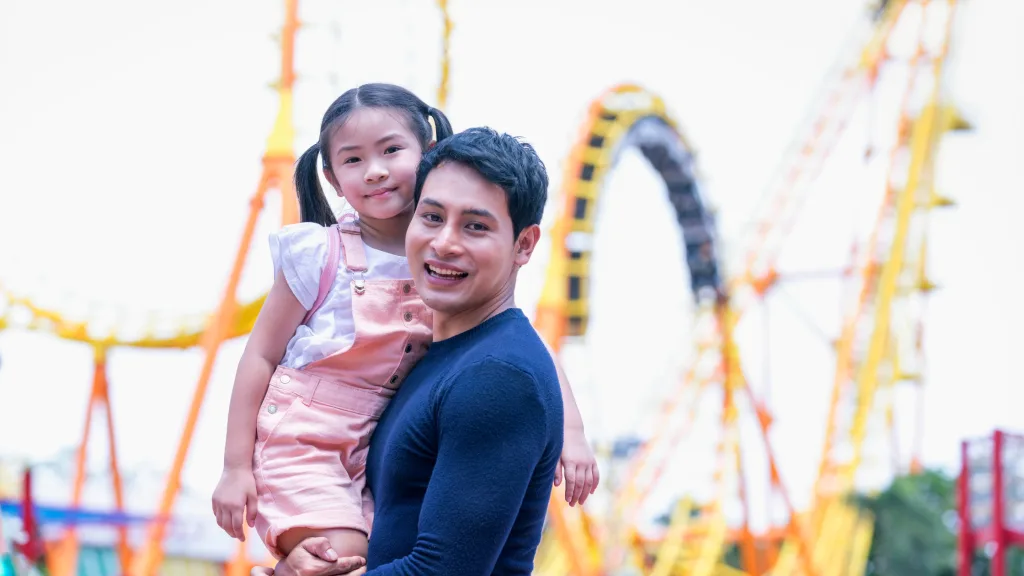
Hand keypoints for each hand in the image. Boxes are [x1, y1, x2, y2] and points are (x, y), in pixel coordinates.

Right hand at [212, 465, 257, 540]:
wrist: (235, 468)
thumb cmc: (247, 481)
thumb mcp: (253, 496)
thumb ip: (252, 512)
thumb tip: (250, 526)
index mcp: (235, 506)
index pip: (236, 526)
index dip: (240, 534)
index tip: (243, 539)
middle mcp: (225, 506)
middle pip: (227, 526)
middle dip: (232, 533)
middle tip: (238, 536)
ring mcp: (218, 503)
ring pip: (219, 521)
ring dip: (225, 528)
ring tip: (232, 530)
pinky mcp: (214, 499)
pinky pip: (215, 514)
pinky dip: (220, 520)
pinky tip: (225, 520)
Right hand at [250, 537, 365, 575]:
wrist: (285, 575)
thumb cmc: (298, 558)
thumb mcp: (306, 545)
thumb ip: (321, 545)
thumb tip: (334, 555)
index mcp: (313, 569)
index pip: (340, 565)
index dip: (354, 563)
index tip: (361, 560)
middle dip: (357, 572)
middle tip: (364, 567)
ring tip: (361, 572)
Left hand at [555, 426, 599, 505]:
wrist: (571, 430)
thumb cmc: (560, 444)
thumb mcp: (556, 456)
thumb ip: (556, 470)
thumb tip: (557, 485)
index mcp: (570, 461)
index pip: (572, 481)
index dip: (570, 492)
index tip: (567, 500)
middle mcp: (581, 462)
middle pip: (581, 483)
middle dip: (577, 495)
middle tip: (572, 504)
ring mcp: (588, 461)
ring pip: (589, 481)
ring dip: (586, 493)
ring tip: (581, 502)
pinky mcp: (593, 460)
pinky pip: (596, 474)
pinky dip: (595, 484)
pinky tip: (592, 492)